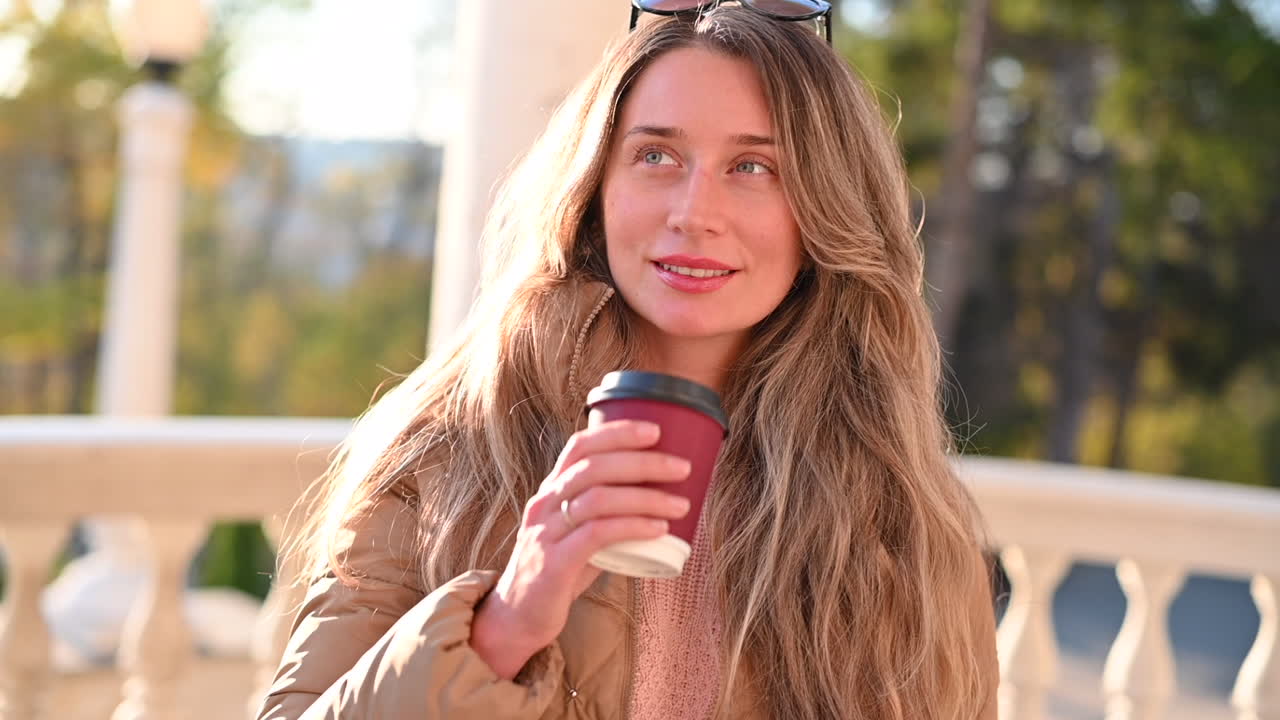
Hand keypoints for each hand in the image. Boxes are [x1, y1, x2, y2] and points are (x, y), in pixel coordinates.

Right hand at [469, 419, 691, 678]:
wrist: (517, 619)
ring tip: (680, 503)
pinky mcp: (553, 564)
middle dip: (641, 462)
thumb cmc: (558, 573)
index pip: (579, 446)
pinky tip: (658, 529)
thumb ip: (607, 516)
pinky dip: (632, 526)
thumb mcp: (579, 535)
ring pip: (597, 498)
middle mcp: (545, 505)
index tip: (654, 429)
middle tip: (681, 466)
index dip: (616, 432)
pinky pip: (596, 534)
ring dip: (645, 496)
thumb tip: (660, 502)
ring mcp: (546, 533)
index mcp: (552, 492)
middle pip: (593, 466)